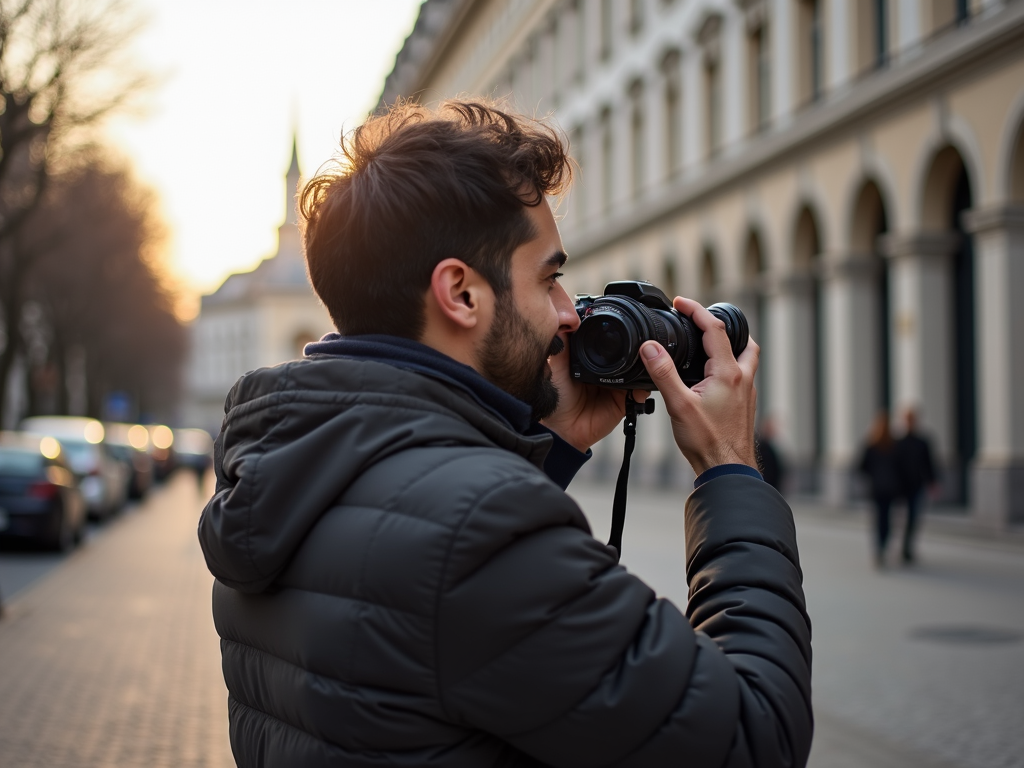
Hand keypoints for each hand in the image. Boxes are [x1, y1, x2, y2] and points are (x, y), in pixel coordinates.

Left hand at [540, 332, 648, 452]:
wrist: (562, 427)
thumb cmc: (555, 397)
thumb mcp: (557, 365)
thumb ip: (562, 343)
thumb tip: (564, 318)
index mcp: (592, 359)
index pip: (608, 343)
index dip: (616, 335)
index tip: (624, 324)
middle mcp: (606, 371)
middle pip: (627, 355)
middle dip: (637, 349)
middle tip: (645, 342)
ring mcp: (617, 386)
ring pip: (637, 371)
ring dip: (645, 366)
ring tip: (648, 360)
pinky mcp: (623, 402)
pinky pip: (638, 392)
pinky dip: (643, 388)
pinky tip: (643, 385)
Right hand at [638, 297, 758, 475]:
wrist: (727, 469)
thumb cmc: (707, 441)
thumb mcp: (678, 405)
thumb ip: (663, 373)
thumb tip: (650, 347)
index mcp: (727, 372)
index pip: (714, 328)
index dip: (696, 310)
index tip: (680, 303)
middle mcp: (742, 378)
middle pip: (739, 338)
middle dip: (718, 325)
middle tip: (697, 322)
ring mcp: (747, 391)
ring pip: (744, 356)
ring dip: (729, 345)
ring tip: (706, 345)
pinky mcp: (744, 404)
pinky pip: (741, 374)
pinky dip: (727, 365)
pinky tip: (710, 377)